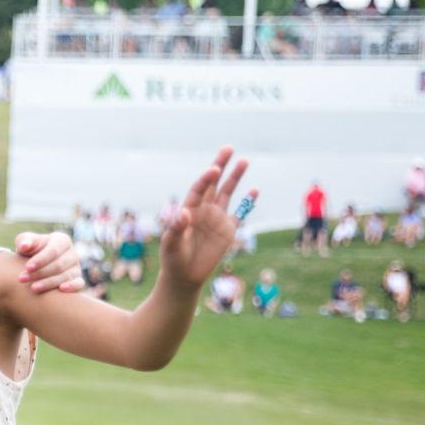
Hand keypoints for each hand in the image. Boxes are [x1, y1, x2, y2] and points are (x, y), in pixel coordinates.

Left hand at [14, 230, 85, 293]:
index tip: (27, 267)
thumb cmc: (30, 251)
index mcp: (62, 240)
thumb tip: (23, 246)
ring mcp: (76, 267)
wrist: (34, 266)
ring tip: (33, 288)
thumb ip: (24, 241)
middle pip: (58, 265)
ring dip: (48, 283)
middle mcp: (72, 253)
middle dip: (40, 273)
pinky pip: (79, 283)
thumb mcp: (26, 243)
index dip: (40, 259)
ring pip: (66, 276)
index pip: (53, 250)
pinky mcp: (77, 280)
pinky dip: (72, 286)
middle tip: (22, 279)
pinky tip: (61, 289)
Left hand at [159, 148, 249, 288]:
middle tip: (228, 148)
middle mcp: (204, 210)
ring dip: (235, 178)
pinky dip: (247, 202)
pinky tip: (254, 189)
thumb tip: (184, 213)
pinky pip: (240, 213)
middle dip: (220, 165)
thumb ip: (176, 228)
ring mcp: (217, 218)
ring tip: (243, 160)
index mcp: (189, 210)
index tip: (214, 169)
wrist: (184, 276)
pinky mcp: (228, 230)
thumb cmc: (172, 258)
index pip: (199, 189)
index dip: (206, 179)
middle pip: (213, 183)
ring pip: (227, 193)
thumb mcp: (171, 244)